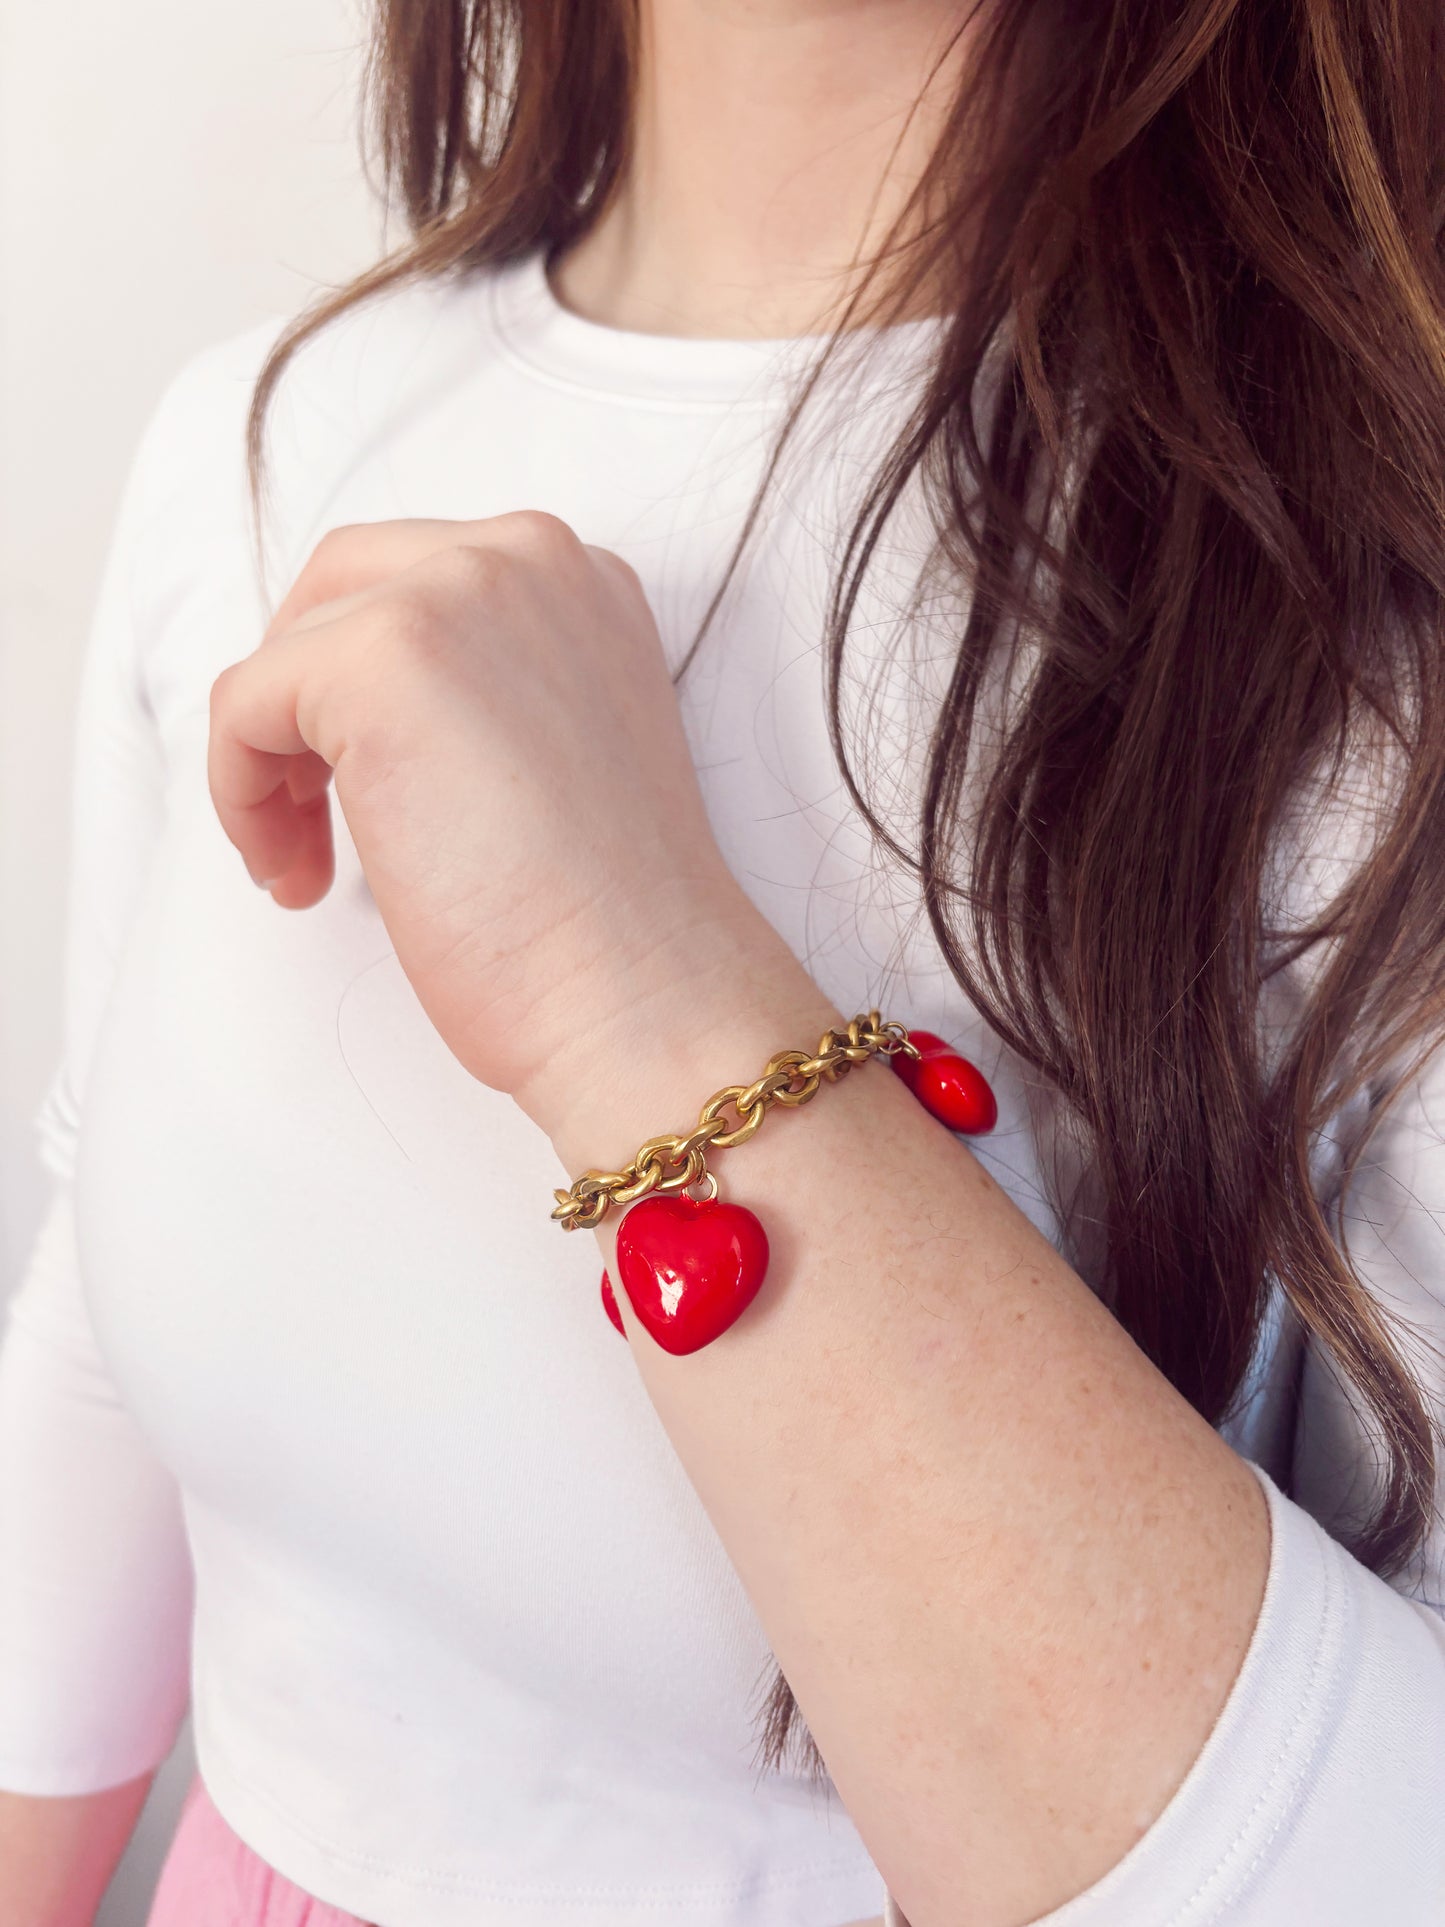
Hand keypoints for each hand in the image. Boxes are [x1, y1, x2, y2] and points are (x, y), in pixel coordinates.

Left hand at [206, 512, 797, 1132]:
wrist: (642, 993)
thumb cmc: (606, 921)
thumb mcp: (558, 751)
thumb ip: (483, 693)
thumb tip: (357, 714)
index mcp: (580, 579)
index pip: (417, 582)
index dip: (365, 690)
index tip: (370, 794)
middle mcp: (525, 557)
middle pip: (340, 585)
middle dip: (301, 697)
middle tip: (307, 813)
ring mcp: (453, 593)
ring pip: (286, 649)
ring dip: (271, 761)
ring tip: (306, 866)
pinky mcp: (375, 657)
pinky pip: (241, 704)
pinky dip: (239, 796)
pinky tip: (298, 877)